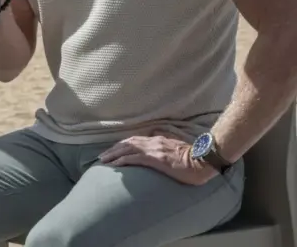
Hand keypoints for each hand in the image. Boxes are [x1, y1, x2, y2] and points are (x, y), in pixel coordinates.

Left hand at [98, 132, 219, 185]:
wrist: (203, 160)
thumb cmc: (193, 158)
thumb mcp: (176, 149)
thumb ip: (165, 148)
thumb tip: (159, 150)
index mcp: (157, 140)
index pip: (134, 141)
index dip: (121, 145)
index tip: (112, 150)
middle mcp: (153, 142)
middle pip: (127, 143)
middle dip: (113, 149)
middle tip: (102, 156)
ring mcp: (153, 149)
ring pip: (127, 149)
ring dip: (113, 154)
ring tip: (103, 161)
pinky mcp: (156, 158)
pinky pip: (135, 158)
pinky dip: (122, 160)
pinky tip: (115, 164)